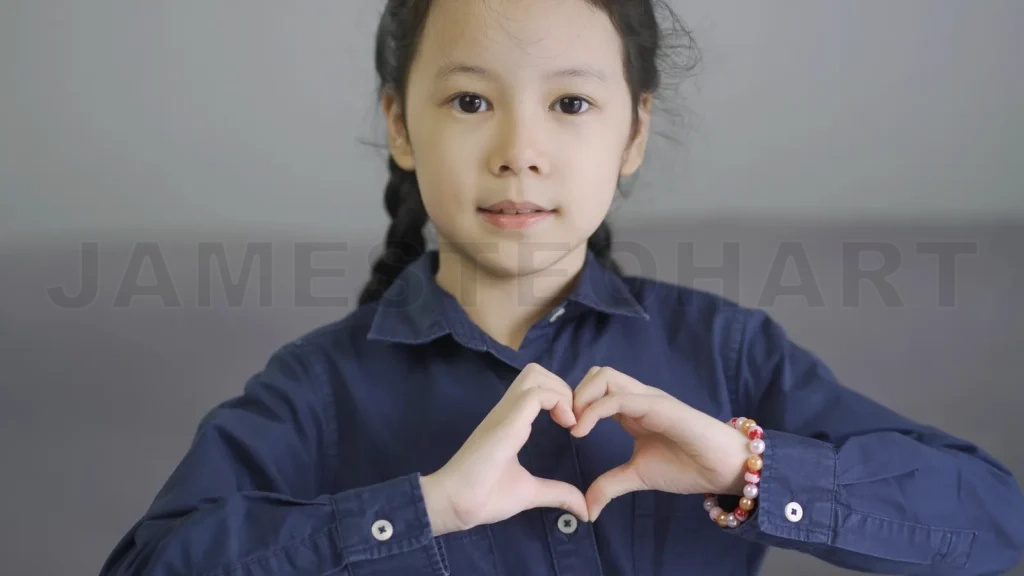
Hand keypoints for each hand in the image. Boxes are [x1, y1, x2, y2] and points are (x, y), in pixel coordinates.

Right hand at [421, 363, 588, 535]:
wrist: (456, 504)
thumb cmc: (486, 496)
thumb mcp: (529, 491)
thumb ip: (556, 493)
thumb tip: (583, 508)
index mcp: (510, 421)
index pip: (536, 387)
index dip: (560, 397)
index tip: (573, 426)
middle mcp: (507, 410)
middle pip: (536, 372)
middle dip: (561, 386)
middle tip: (573, 417)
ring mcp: (505, 413)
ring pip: (535, 374)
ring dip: (559, 391)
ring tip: (570, 420)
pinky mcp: (507, 421)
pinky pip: (536, 394)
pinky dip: (558, 402)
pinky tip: (567, 425)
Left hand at [570, 366, 750, 520]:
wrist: (724, 468)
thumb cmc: (687, 466)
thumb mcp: (638, 476)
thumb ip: (611, 485)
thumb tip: (587, 508)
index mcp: (631, 410)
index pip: (595, 389)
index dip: (574, 404)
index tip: (563, 430)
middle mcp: (638, 397)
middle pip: (596, 374)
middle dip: (573, 394)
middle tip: (565, 424)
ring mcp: (648, 398)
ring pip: (604, 377)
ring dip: (581, 397)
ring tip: (574, 427)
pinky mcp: (658, 405)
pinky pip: (619, 398)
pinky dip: (593, 410)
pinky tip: (582, 432)